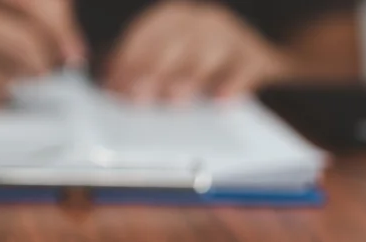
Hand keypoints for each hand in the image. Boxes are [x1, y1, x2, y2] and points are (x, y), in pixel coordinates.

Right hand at [0, 0, 84, 107]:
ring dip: (14, 83)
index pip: (29, 4)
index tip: (72, 53)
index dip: (59, 31)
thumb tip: (70, 52)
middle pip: (21, 48)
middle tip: (43, 68)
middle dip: (42, 64)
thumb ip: (33, 12)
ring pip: (5, 80)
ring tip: (0, 71)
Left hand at [103, 1, 289, 103]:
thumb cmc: (201, 58)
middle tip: (137, 96)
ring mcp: (229, 36)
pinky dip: (233, 84)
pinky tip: (221, 100)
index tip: (114, 85)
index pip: (146, 34)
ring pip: (207, 53)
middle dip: (152, 70)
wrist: (261, 51)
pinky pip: (244, 68)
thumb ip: (137, 63)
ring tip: (174, 99)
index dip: (127, 59)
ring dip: (189, 77)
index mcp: (174, 17)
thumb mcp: (169, 54)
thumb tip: (105, 80)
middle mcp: (201, 21)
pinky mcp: (255, 56)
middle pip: (173, 43)